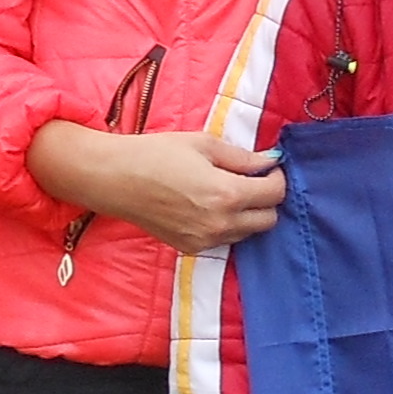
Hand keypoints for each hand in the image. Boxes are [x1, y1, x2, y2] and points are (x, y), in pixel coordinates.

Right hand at [30, 121, 286, 252]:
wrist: (114, 179)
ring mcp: (205, 241)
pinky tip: (208, 206)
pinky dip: (226, 225)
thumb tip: (270, 162)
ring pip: (247, 233)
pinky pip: (224, 240)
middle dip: (267, 199)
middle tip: (252, 179)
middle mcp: (220, 224)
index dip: (278, 177)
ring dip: (247, 214)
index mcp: (227, 195)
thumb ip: (242, 157)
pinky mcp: (190, 248)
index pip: (275, 194)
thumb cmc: (157, 154)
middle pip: (268, 220)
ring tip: (226, 191)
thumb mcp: (204, 145)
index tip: (269, 167)